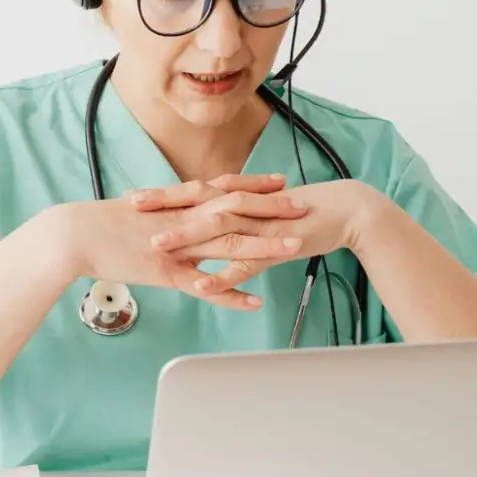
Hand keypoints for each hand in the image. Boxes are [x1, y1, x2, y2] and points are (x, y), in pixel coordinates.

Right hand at [50, 175, 310, 310]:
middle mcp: (184, 220)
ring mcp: (178, 246)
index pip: (224, 189)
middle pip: (236, 211)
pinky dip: (232, 294)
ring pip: (230, 245)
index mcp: (178, 204)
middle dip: (272, 210)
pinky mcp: (168, 272)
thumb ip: (163, 210)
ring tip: (295, 247)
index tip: (280, 183)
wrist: (74, 234)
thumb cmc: (100, 223)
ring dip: (265, 246)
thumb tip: (175, 208)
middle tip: (303, 208)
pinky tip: (255, 302)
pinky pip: (205, 286)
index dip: (255, 187)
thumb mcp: (139, 210)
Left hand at [135, 178, 384, 292]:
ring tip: (157, 245)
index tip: (133, 196)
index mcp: (239, 196)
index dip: (164, 194)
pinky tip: (202, 285)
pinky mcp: (276, 246)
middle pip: (198, 202)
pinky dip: (223, 275)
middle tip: (132, 207)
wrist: (344, 212)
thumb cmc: (302, 212)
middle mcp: (245, 206)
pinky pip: (245, 264)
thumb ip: (235, 216)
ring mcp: (260, 226)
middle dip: (164, 205)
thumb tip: (210, 220)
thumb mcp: (261, 211)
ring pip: (217, 230)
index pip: (194, 191)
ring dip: (186, 237)